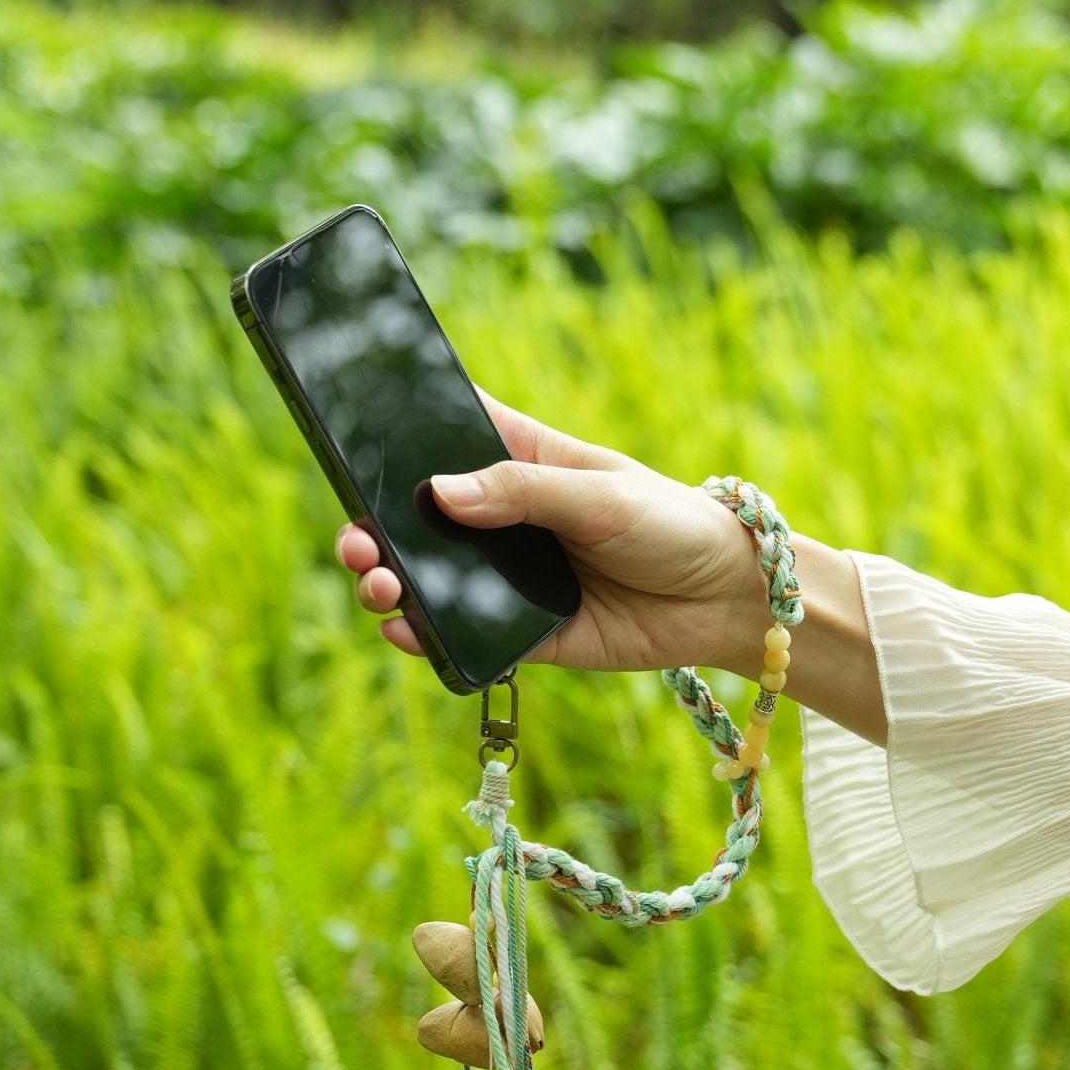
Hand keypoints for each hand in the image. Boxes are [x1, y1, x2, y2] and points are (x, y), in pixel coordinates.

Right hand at [333, 392, 767, 675]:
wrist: (725, 601)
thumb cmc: (671, 523)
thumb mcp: (599, 494)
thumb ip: (521, 492)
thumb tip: (438, 493)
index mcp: (518, 461)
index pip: (441, 435)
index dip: (390, 435)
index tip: (343, 439)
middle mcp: (501, 518)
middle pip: (415, 518)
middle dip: (373, 527)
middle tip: (360, 542)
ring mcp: (506, 576)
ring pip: (428, 578)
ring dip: (389, 580)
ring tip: (379, 585)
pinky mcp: (521, 631)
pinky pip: (462, 634)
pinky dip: (427, 635)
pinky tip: (404, 629)